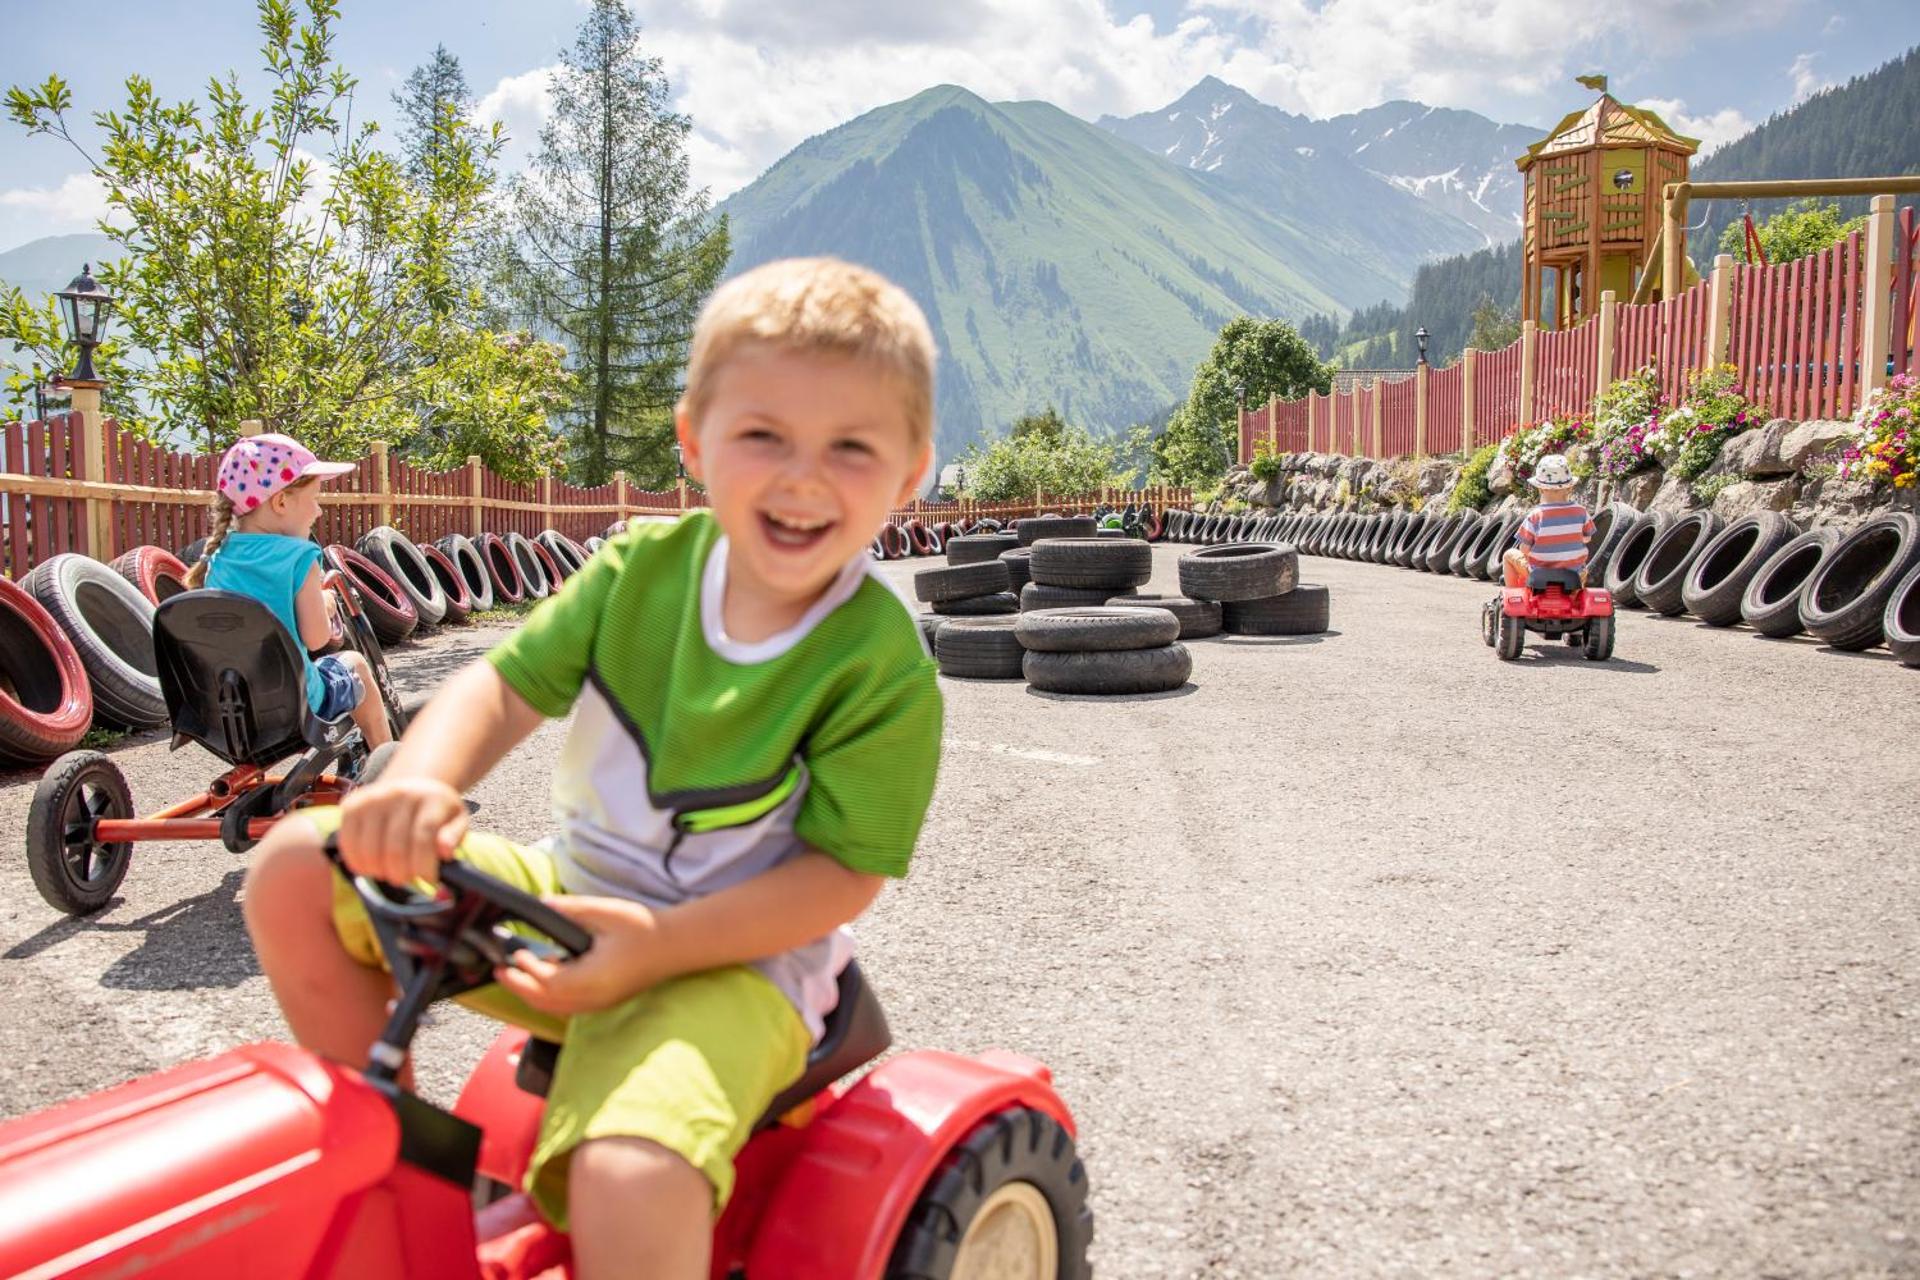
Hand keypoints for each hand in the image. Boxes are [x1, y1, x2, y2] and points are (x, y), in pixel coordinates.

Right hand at [336, 776, 467, 886]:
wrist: (412, 786)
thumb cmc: (435, 811)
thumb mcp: (457, 820)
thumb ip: (454, 836)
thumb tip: (444, 852)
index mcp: (431, 798)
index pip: (423, 836)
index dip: (424, 864)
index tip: (429, 879)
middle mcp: (400, 793)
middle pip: (395, 846)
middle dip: (401, 873)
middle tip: (405, 879)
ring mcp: (373, 798)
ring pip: (369, 847)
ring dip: (378, 870)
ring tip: (388, 874)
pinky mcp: (352, 804)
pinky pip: (347, 840)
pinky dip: (356, 861)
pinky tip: (368, 868)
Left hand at [493, 895, 664, 1015]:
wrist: (675, 945)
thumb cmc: (644, 928)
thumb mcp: (606, 912)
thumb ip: (571, 909)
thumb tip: (541, 903)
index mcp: (594, 978)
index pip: (549, 982)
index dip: (527, 970)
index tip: (515, 952)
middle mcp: (594, 998)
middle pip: (546, 1002)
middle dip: (519, 986)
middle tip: (499, 970)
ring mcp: (599, 1003)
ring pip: (555, 1008)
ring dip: (531, 994)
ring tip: (514, 976)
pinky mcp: (603, 1001)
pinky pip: (566, 1007)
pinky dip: (548, 997)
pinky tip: (543, 980)